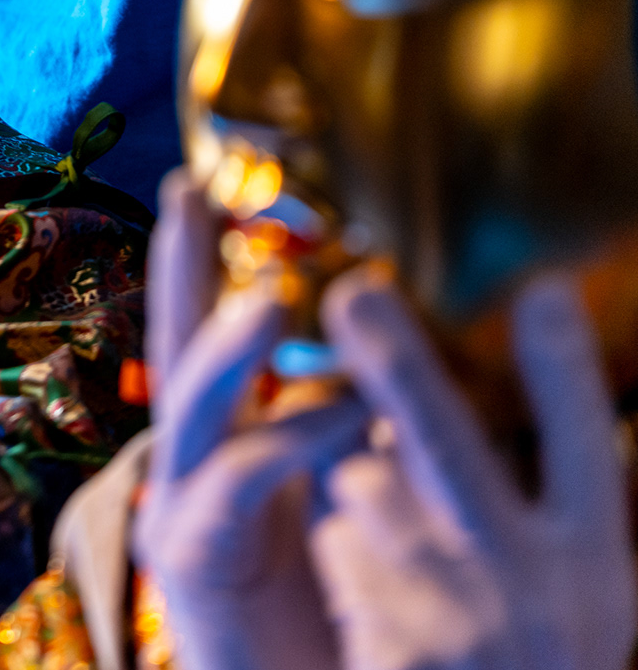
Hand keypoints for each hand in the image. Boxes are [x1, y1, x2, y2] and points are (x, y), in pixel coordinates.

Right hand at [133, 173, 367, 669]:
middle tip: (189, 191)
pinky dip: (289, 435)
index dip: (207, 259)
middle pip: (175, 343)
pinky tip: (347, 412)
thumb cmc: (344, 616)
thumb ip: (350, 432)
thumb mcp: (351, 504)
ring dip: (228, 346)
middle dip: (178, 266)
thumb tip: (387, 358)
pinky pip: (237, 479)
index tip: (208, 184)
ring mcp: (177, 505)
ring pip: (191, 403)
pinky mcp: (189, 557)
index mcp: (227, 440)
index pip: (214, 330)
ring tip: (271, 294)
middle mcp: (189, 461)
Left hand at [310, 269, 636, 669]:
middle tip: (355, 290)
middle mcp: (531, 584)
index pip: (585, 449)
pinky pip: (333, 545)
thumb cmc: (521, 658)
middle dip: (399, 364)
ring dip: (351, 477)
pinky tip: (362, 594)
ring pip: (360, 481)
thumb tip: (438, 394)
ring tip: (385, 527)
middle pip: (450, 446)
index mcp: (590, 562)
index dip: (566, 372)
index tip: (544, 289)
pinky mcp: (394, 650)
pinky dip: (336, 546)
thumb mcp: (562, 586)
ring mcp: (456, 619)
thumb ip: (521, 500)